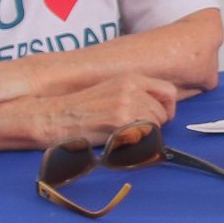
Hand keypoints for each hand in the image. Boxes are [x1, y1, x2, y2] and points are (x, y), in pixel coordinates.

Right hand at [42, 72, 183, 143]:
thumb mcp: (111, 91)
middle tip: (136, 132)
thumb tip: (158, 110)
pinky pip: (143, 136)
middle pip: (163, 112)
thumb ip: (135, 95)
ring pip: (155, 126)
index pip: (168, 91)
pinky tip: (119, 141)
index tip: (161, 117)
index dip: (168, 108)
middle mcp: (131, 88)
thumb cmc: (81, 108)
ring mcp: (127, 104)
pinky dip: (136, 143)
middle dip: (154, 125)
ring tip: (123, 136)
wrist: (55, 116)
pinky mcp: (120, 121)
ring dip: (144, 135)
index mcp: (130, 79)